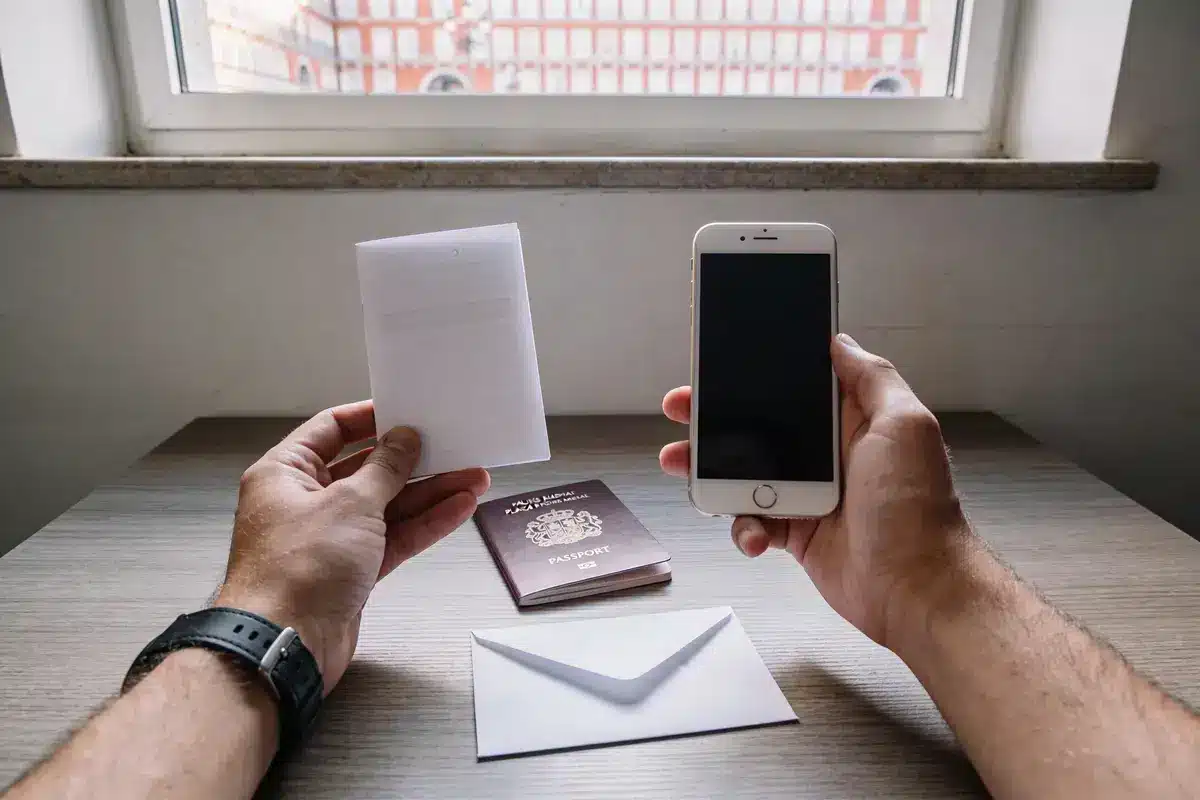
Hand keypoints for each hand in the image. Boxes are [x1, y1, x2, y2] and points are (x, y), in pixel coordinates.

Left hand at [215, 401, 489, 690]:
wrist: (285, 645)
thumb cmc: (297, 570)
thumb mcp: (350, 502)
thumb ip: (385, 468)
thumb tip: (403, 440)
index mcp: (284, 474)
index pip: (331, 430)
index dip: (371, 418)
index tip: (407, 411)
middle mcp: (303, 503)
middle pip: (366, 469)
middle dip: (413, 461)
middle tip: (452, 447)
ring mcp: (329, 539)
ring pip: (387, 506)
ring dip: (429, 494)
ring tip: (472, 477)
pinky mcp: (351, 571)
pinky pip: (393, 538)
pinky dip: (424, 524)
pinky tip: (457, 509)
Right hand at [659, 334, 976, 647]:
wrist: (916, 590)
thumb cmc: (917, 508)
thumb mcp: (905, 425)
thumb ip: (872, 378)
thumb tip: (839, 342)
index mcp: (854, 422)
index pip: (796, 388)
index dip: (757, 375)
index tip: (720, 366)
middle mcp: (830, 455)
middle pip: (760, 427)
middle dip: (717, 418)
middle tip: (682, 409)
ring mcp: (809, 494)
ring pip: (747, 473)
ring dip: (711, 470)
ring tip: (683, 464)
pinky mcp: (797, 533)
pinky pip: (754, 521)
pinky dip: (744, 527)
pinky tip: (753, 533)